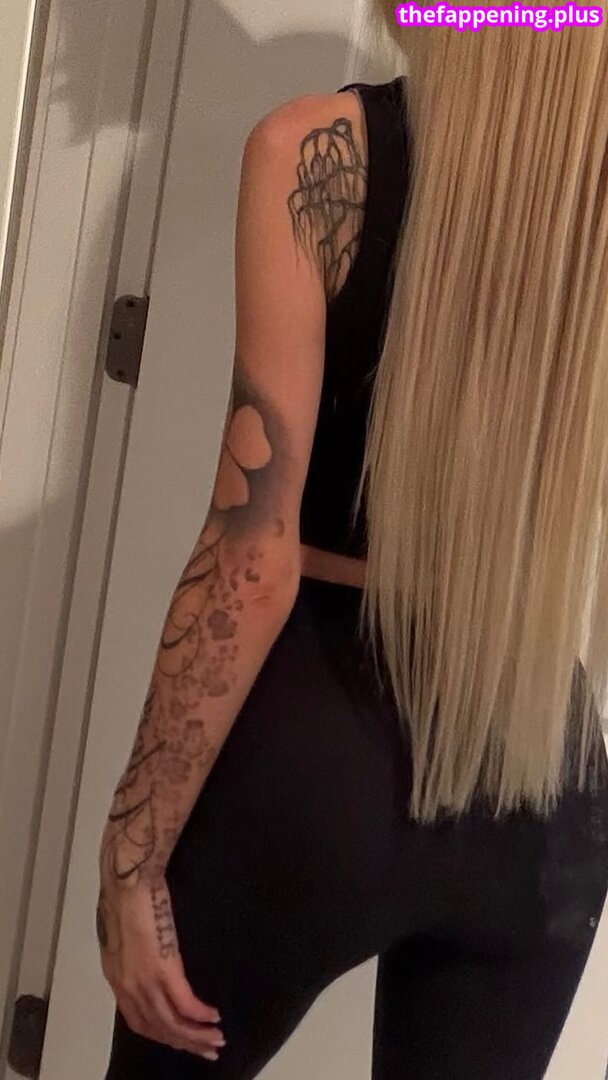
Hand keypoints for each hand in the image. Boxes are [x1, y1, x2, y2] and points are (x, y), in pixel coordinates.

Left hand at [96, 874, 225, 1061]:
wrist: (128, 880)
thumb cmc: (127, 897)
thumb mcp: (124, 935)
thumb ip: (134, 957)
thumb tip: (149, 963)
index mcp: (117, 979)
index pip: (140, 1022)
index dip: (163, 1035)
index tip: (183, 1040)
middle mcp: (128, 986)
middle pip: (158, 1029)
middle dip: (185, 1043)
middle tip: (207, 1049)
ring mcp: (145, 980)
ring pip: (172, 1023)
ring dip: (196, 1035)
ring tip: (216, 1038)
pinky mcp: (163, 968)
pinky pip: (184, 1003)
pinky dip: (200, 1015)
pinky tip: (213, 1016)